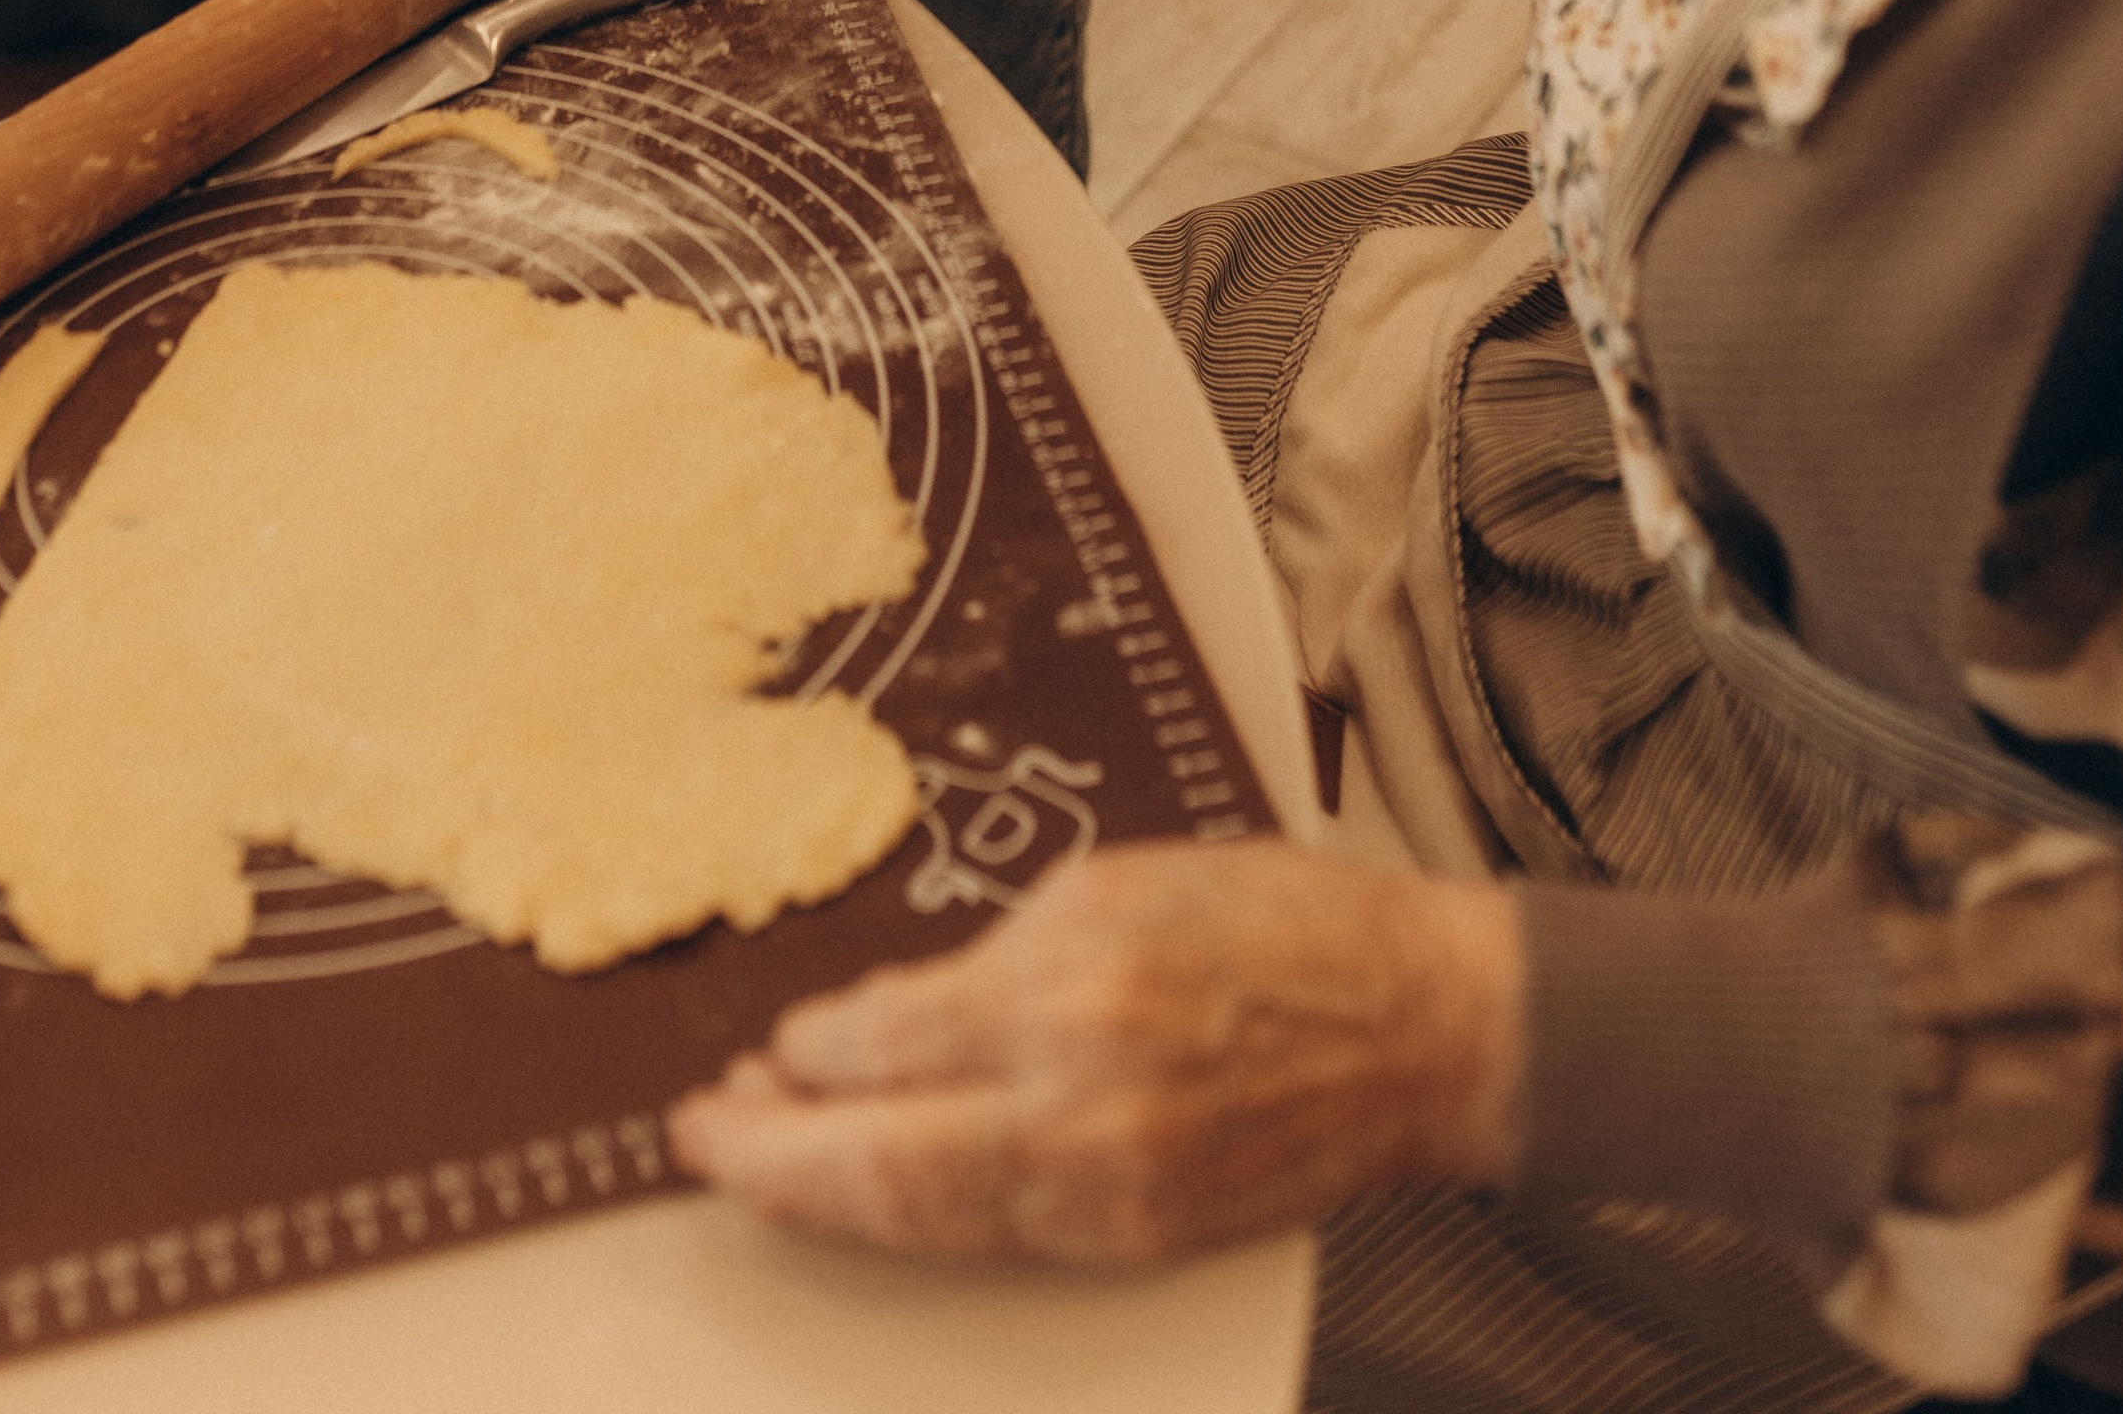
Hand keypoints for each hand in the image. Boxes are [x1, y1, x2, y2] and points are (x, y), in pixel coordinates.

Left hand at [669, 842, 1525, 1266]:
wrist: (1423, 1027)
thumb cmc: (1284, 929)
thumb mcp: (1120, 884)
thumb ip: (994, 956)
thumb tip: (881, 1020)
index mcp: (1074, 982)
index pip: (884, 1040)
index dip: (807, 1050)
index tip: (765, 1046)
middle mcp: (1082, 1098)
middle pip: (877, 1160)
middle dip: (767, 1155)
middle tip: (699, 1136)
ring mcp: (1110, 1184)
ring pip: (923, 1219)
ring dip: (826, 1195)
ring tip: (763, 1164)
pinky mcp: (1137, 1236)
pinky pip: (994, 1236)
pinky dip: (917, 1217)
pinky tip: (878, 1189)